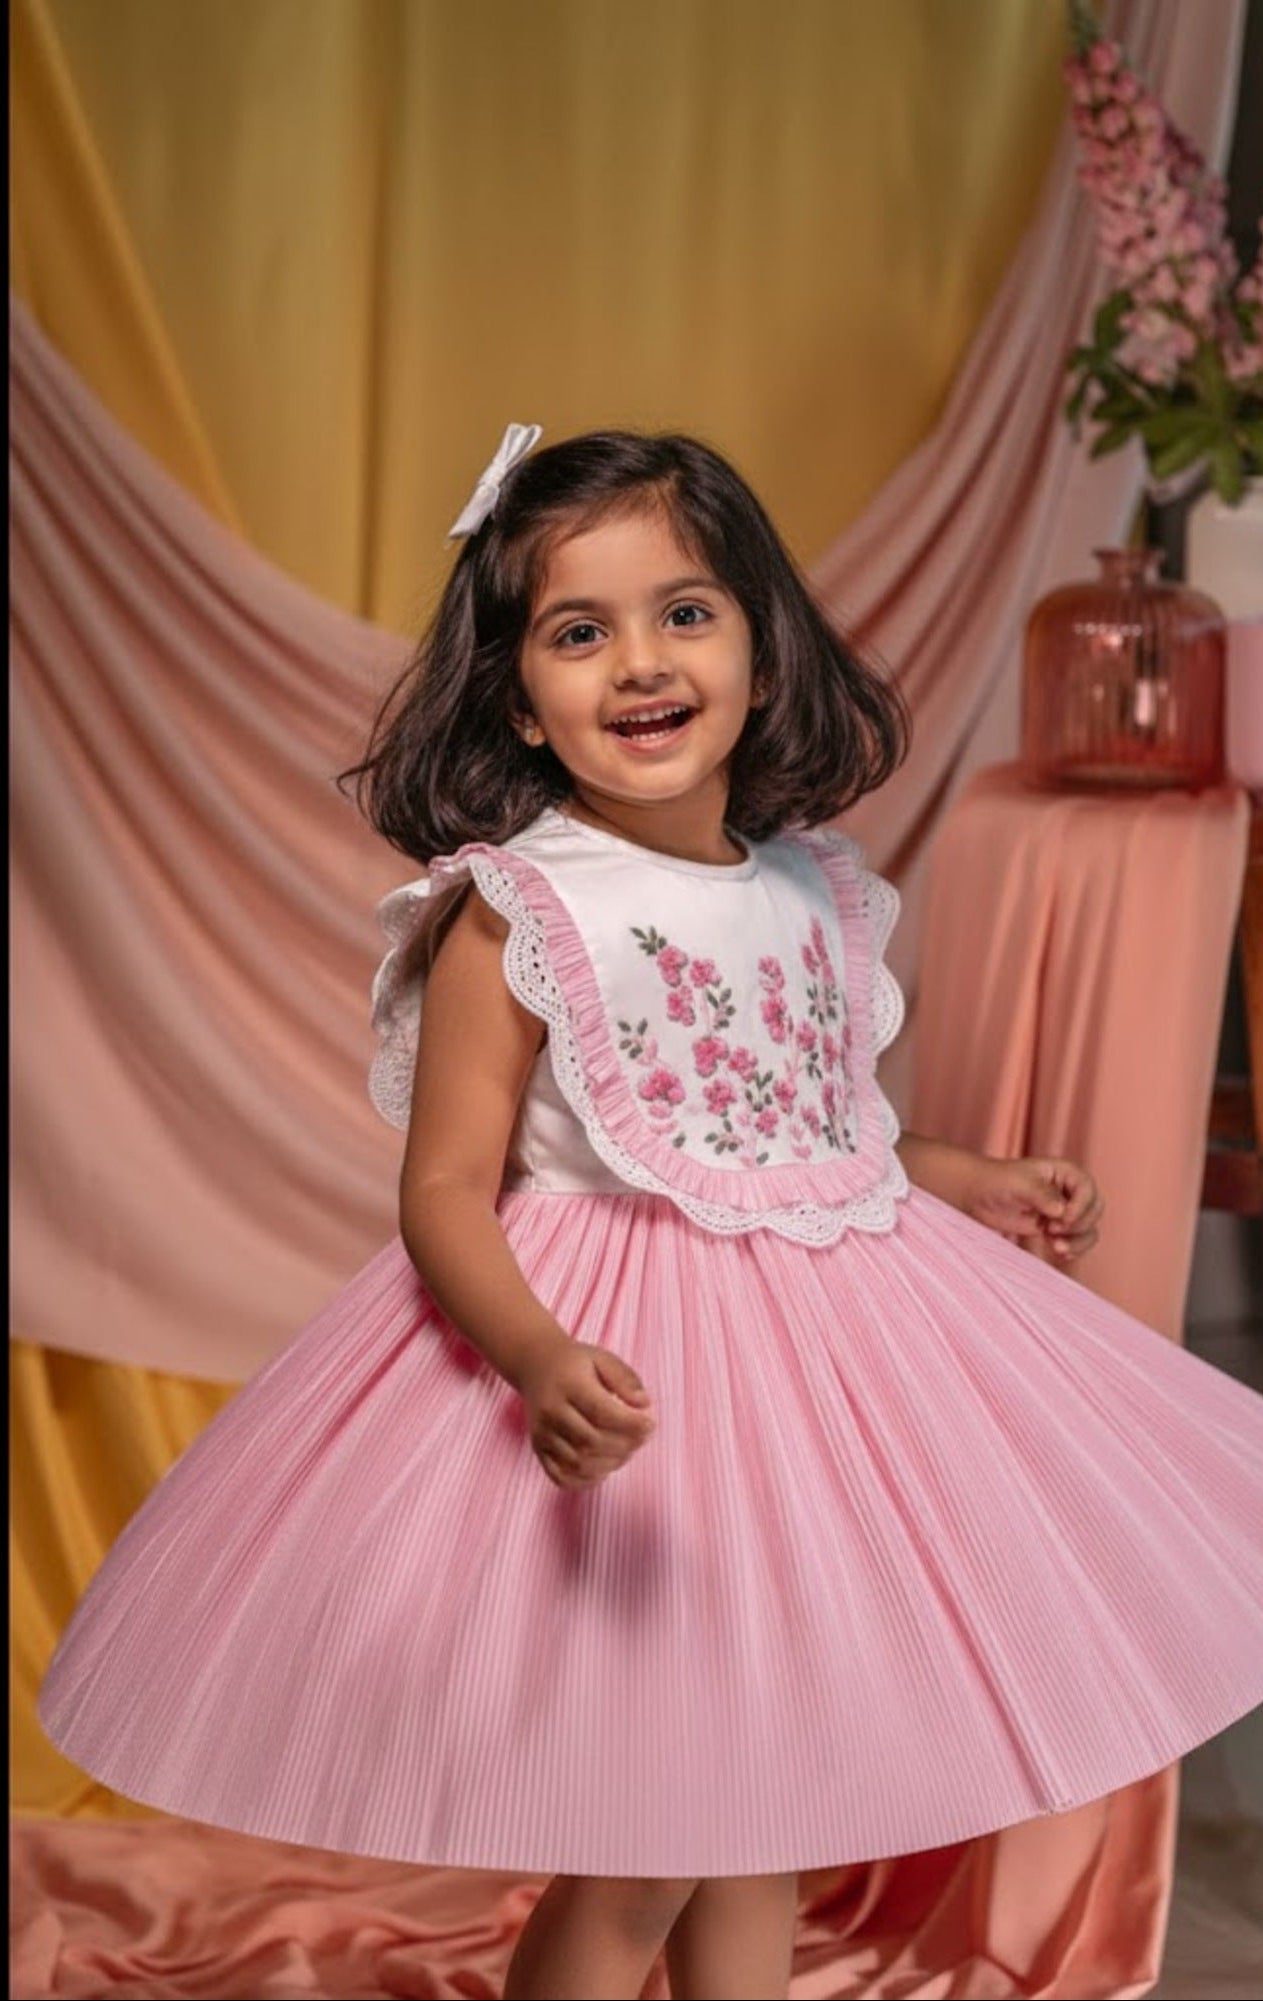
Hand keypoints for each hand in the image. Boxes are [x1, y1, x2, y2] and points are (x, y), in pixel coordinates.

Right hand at [517, 1336, 655, 1490]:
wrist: (534, 1365)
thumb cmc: (576, 1364)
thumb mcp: (603, 1359)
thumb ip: (626, 1380)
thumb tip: (644, 1404)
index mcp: (568, 1385)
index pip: (602, 1412)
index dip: (631, 1424)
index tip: (650, 1423)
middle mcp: (550, 1411)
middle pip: (591, 1442)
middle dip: (624, 1446)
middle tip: (641, 1438)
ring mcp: (541, 1434)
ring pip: (579, 1463)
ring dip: (610, 1464)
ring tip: (625, 1450)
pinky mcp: (538, 1449)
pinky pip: (562, 1477)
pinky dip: (587, 1480)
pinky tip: (604, 1467)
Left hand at [961, 1154, 1103, 1264]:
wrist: (977, 1195)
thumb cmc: (997, 1180)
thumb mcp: (1019, 1184)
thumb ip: (1042, 1195)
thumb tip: (1062, 1211)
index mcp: (1064, 1172)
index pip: (1087, 1189)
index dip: (1081, 1206)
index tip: (1063, 1218)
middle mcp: (1068, 1190)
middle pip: (1094, 1210)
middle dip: (1079, 1225)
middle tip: (1052, 1231)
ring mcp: (1064, 1210)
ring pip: (1089, 1228)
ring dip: (1078, 1240)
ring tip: (1056, 1247)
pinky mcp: (1055, 1228)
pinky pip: (1077, 1240)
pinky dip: (1073, 1248)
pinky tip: (1059, 1252)